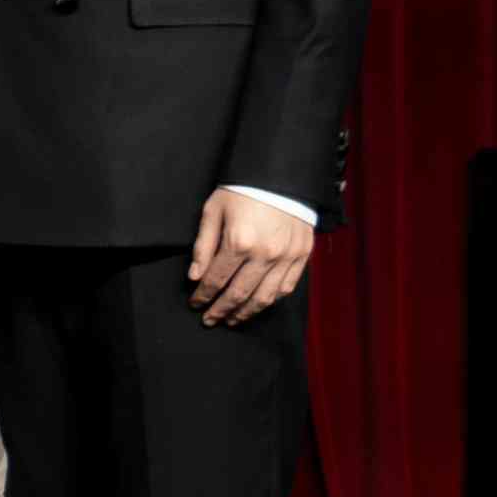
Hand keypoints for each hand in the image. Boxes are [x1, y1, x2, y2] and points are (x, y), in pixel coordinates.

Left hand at [189, 187, 318, 325]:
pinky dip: (271, 301)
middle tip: (210, 320)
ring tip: (232, 320)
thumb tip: (194, 276)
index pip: (216, 279)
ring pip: (264, 297)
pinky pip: (286, 288)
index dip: (203, 295)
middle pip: (238, 294)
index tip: (195, 304)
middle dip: (221, 310)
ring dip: (246, 313)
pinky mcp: (302, 256)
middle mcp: (264, 254)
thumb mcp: (214, 210)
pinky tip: (258, 306)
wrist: (282, 176)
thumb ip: (203, 245)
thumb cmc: (243, 190)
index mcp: (239, 242)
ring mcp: (286, 257)